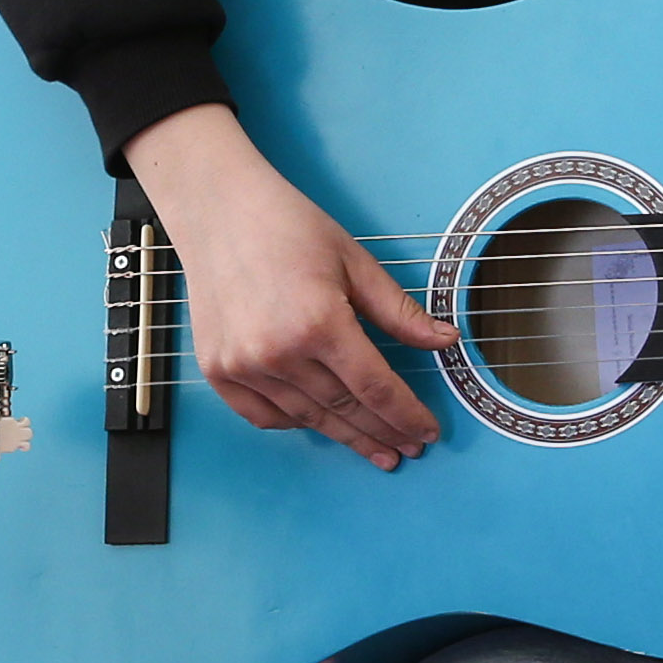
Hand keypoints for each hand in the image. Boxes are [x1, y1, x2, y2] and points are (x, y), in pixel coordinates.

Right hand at [125, 103, 449, 468]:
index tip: (427, 433)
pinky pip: (263, 416)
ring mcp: (243, 366)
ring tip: (374, 448)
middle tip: (407, 450)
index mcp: (320, 323)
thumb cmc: (289, 228)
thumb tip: (445, 341)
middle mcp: (278, 353)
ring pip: (307, 419)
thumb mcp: (355, 263)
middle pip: (344, 410)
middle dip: (382, 433)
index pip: (376, 388)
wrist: (218, 212)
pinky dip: (294, 424)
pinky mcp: (218, 371)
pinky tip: (319, 424)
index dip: (407, 415)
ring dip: (345, 437)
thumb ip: (399, 312)